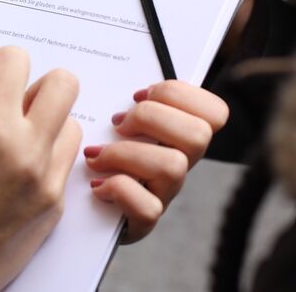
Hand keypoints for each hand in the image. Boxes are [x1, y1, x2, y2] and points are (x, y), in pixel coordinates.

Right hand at [0, 47, 81, 290]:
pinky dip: (48, 158)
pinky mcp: (57, 203)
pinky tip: (22, 176)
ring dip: (49, 126)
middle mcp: (25, 151)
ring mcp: (47, 179)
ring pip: (71, 123)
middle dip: (41, 88)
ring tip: (19, 146)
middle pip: (63, 83)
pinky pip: (64, 161)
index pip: (14, 61)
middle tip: (19, 107)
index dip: (3, 68)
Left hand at [85, 81, 227, 242]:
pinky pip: (148, 208)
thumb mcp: (116, 120)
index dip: (179, 95)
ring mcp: (164, 194)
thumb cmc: (97, 153)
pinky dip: (118, 190)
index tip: (140, 94)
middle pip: (198, 135)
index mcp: (178, 136)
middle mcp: (180, 164)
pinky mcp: (143, 222)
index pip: (215, 113)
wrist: (80, 208)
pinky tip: (97, 185)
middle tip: (118, 123)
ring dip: (126, 154)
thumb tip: (126, 74)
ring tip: (97, 155)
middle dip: (152, 118)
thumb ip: (129, 100)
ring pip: (173, 167)